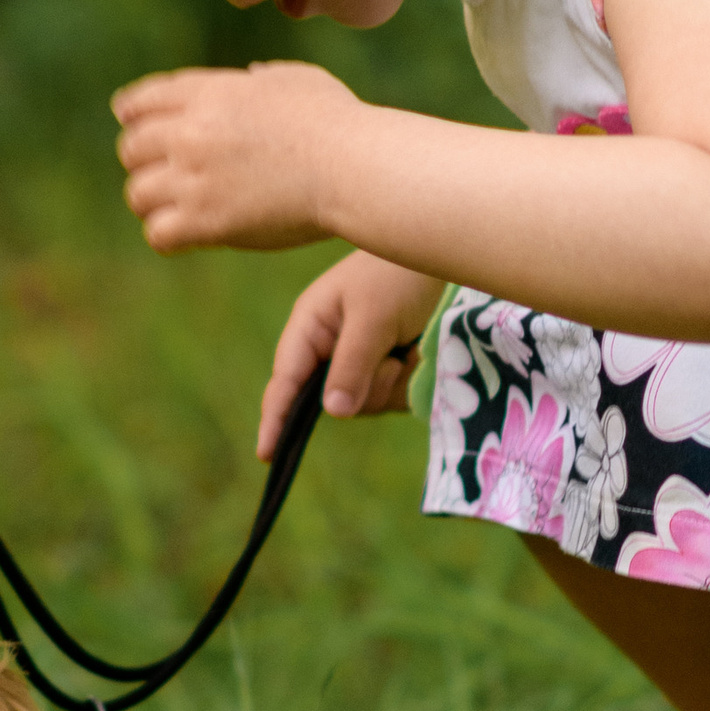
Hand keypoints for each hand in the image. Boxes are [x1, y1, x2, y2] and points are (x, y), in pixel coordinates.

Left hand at [110, 60, 363, 256]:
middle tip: (167, 175)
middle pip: (130, 148)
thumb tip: (251, 75)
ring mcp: (195, 177)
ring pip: (137, 194)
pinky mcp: (206, 221)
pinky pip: (158, 233)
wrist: (353, 167)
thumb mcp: (297, 79)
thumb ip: (264, 77)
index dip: (132, 114)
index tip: (131, 124)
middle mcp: (192, 131)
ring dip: (154, 202)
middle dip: (145, 161)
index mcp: (210, 93)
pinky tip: (187, 235)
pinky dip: (168, 236)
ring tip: (176, 209)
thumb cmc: (338, 122)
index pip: (142, 101)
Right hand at [257, 250, 443, 457]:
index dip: (275, 418)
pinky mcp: (386, 367)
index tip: (266, 454)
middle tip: (393, 363)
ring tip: (409, 348)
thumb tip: (332, 413)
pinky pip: (391, 397)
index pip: (287, 381)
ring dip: (391, 384)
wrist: (443, 255)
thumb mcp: (374, 317)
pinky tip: (419, 353)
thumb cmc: (398, 274)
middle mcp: (329, 347)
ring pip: (365, 402)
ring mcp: (359, 359)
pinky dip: (408, 381)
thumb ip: (351, 363)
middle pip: (332, 400)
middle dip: (365, 391)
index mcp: (312, 326)